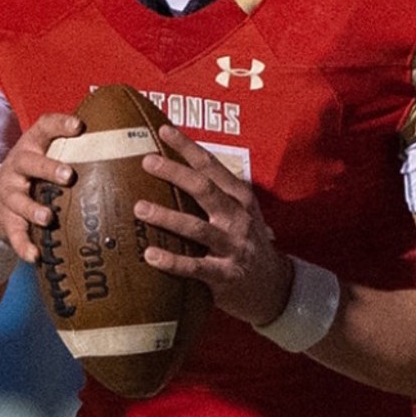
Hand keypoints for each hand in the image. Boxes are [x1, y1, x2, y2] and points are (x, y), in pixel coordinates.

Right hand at [0, 112, 82, 263]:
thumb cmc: (36, 170)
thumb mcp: (47, 151)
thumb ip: (77, 146)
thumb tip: (130, 138)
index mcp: (32, 145)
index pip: (44, 127)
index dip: (59, 124)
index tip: (78, 125)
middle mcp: (18, 166)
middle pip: (29, 163)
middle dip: (47, 168)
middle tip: (68, 175)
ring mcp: (9, 193)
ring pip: (18, 200)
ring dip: (33, 209)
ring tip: (48, 218)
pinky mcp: (6, 219)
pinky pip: (14, 233)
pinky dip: (24, 245)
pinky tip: (35, 256)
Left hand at [134, 124, 293, 325]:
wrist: (275, 286)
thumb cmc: (247, 242)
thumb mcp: (240, 211)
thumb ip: (215, 193)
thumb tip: (174, 168)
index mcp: (240, 197)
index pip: (211, 165)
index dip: (187, 146)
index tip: (164, 130)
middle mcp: (238, 217)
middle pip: (204, 188)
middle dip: (174, 172)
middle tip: (147, 161)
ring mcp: (233, 246)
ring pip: (196, 227)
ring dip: (166, 216)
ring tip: (140, 208)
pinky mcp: (226, 275)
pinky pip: (195, 267)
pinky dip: (172, 261)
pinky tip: (150, 255)